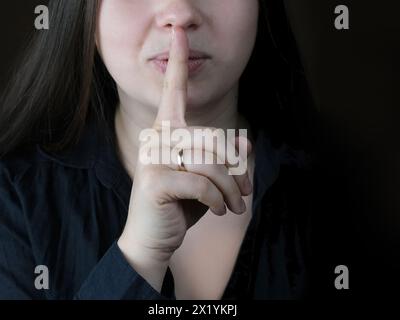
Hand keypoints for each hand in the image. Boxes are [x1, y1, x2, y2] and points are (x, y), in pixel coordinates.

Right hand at [118, 26, 252, 289]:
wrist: (154, 239)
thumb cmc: (181, 206)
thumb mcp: (208, 182)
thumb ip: (224, 160)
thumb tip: (245, 142)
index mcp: (169, 133)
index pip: (174, 93)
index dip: (178, 64)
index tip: (178, 33)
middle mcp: (158, 139)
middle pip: (212, 140)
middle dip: (234, 171)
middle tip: (243, 195)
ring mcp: (154, 159)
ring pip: (210, 162)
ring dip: (229, 189)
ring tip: (233, 207)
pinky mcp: (156, 180)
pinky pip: (202, 183)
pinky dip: (217, 200)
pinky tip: (218, 212)